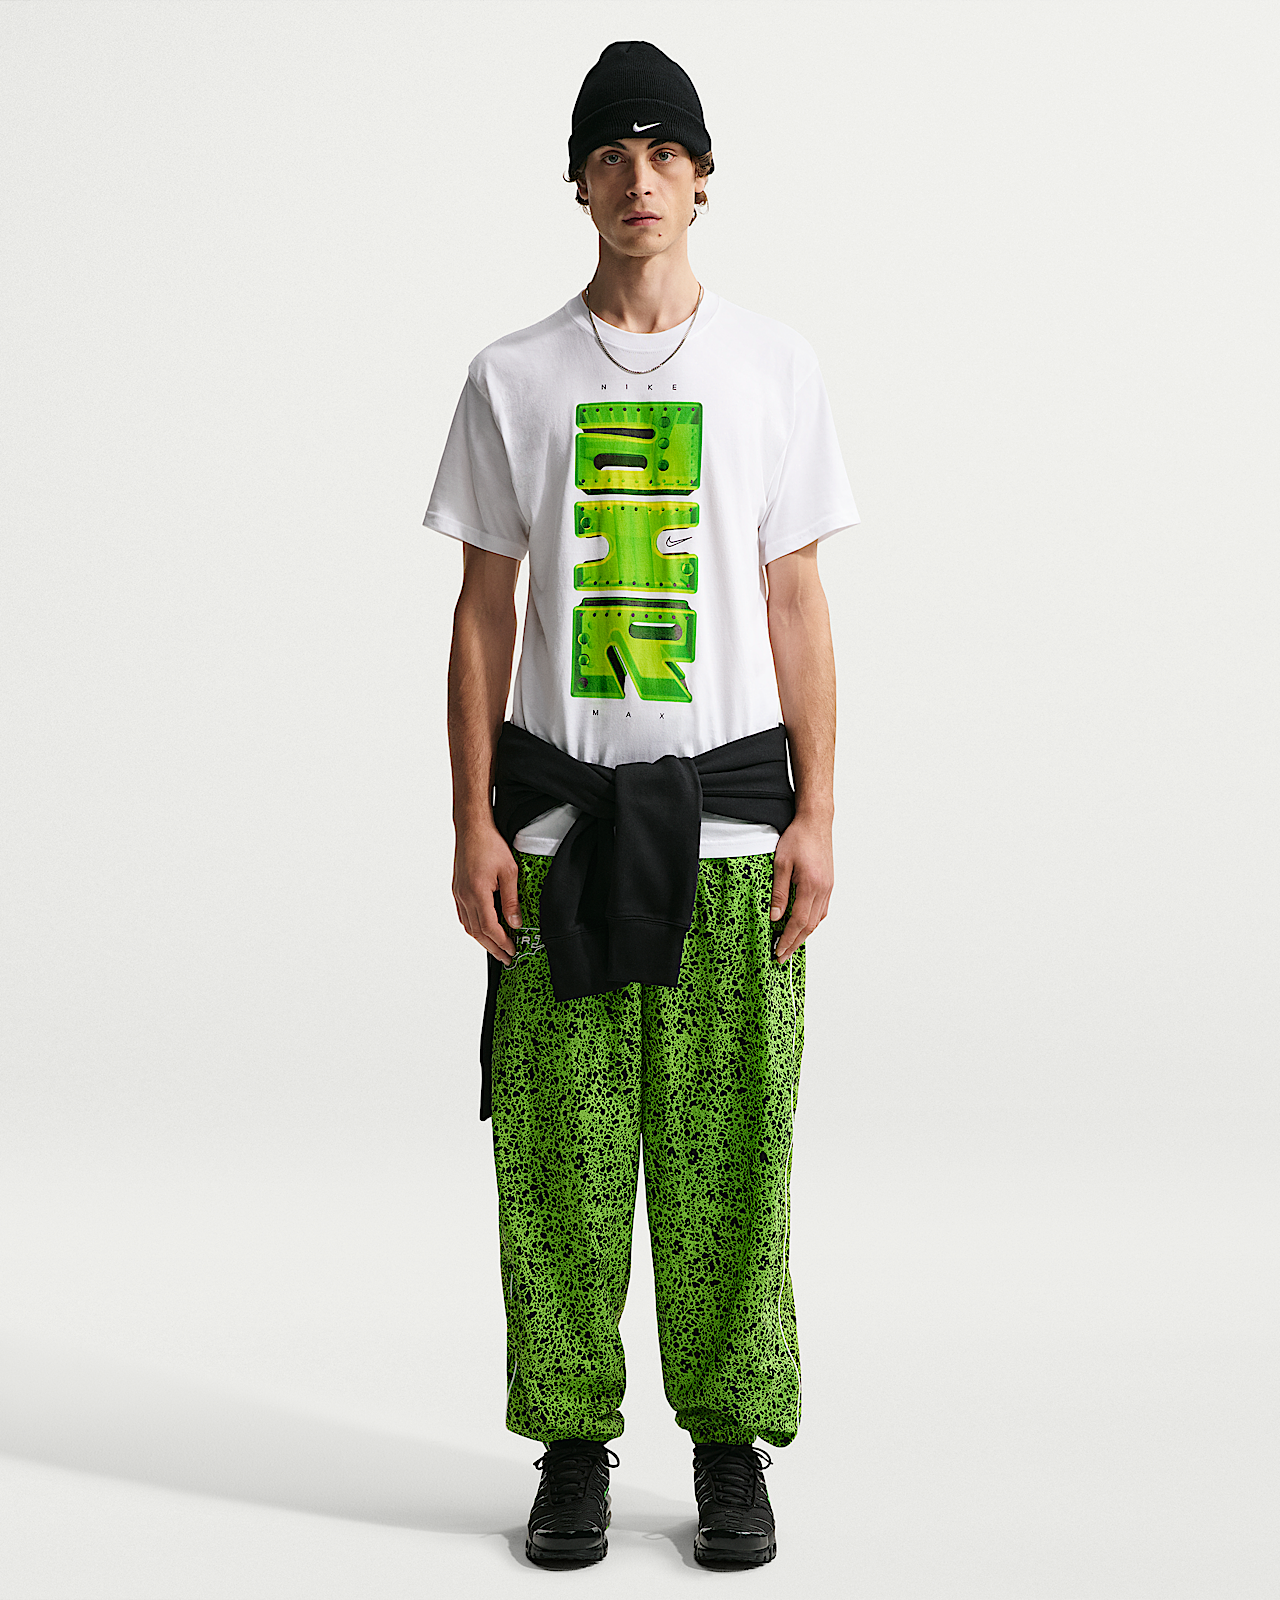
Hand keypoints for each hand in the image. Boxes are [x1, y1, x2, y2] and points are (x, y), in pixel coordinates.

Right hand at [452, 819, 520, 963]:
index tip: (512, 951)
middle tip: (506, 958)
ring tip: (496, 948)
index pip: (489, 928)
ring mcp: (458, 893)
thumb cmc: (489, 844)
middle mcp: (464, 896)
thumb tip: (515, 922)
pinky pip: (463, 916)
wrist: (472, 828)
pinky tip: (482, 929)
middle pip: (477, 932)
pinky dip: (473, 927)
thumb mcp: (509, 872)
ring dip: (482, 940)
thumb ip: (511, 900)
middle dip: (493, 948)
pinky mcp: (457, 889)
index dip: (501, 943)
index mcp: (476, 893)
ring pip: (468, 926)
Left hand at [769, 812, 833, 962]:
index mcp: (811, 886)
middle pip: (809, 926)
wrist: (816, 821)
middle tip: (782, 957)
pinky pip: (822, 910)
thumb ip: (779, 892)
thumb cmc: (797, 838)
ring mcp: (828, 887)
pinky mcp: (829, 883)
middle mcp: (823, 890)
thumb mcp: (781, 864)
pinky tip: (803, 926)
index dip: (787, 940)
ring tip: (790, 945)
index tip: (778, 952)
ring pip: (817, 920)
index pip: (797, 922)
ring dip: (804, 935)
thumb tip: (775, 917)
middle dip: (795, 944)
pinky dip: (812, 922)